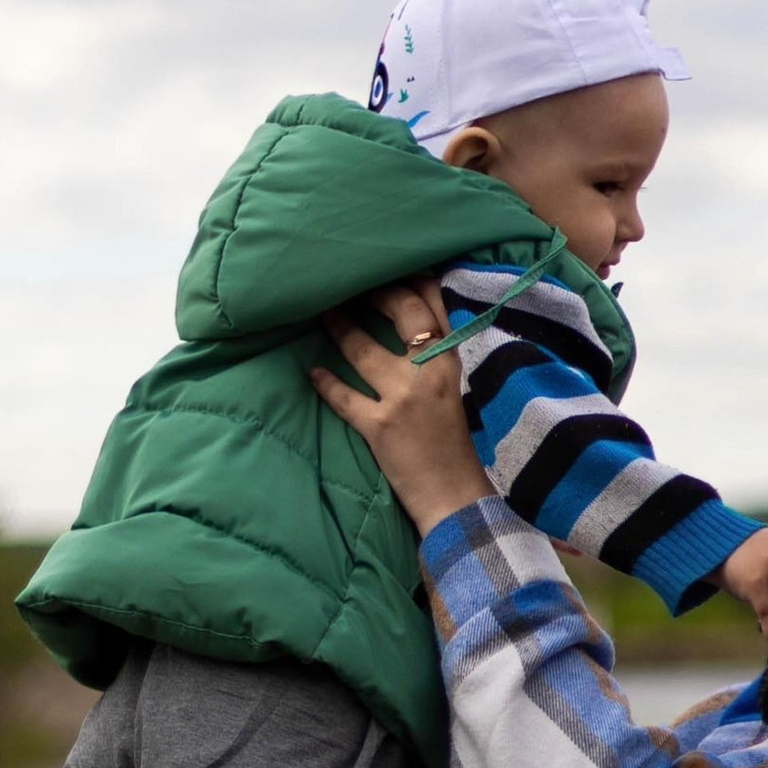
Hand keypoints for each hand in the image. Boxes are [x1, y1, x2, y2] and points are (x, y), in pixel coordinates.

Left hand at [309, 284, 490, 535]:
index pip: (432, 303)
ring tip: (325, 317)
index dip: (406, 279)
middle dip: (372, 292)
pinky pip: (343, 397)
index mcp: (451, 361)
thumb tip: (409, 322)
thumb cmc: (452, 445)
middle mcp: (430, 372)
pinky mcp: (379, 427)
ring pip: (363, 350)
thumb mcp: (452, 390)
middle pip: (401, 311)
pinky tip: (312, 372)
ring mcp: (404, 398)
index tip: (382, 271)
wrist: (454, 496)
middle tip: (348, 286)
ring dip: (339, 329)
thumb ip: (435, 355)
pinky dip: (324, 383)